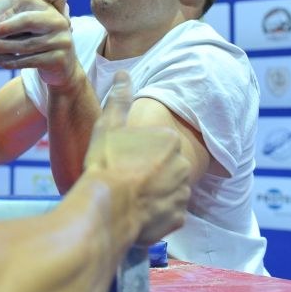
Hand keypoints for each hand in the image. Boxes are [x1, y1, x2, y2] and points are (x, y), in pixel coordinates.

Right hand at [84, 71, 189, 244]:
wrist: (108, 207)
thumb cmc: (107, 164)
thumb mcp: (108, 126)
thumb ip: (119, 100)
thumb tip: (124, 74)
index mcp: (169, 140)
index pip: (159, 142)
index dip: (139, 150)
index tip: (123, 158)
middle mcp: (183, 165)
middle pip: (167, 165)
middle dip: (150, 170)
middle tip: (125, 177)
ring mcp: (183, 193)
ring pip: (169, 188)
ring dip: (154, 191)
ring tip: (129, 196)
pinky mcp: (178, 217)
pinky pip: (168, 212)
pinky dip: (156, 212)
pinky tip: (136, 211)